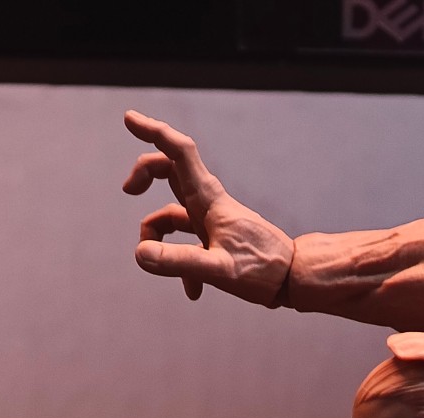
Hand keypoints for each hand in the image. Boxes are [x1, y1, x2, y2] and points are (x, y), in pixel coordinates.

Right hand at [123, 109, 294, 304]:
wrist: (294, 280)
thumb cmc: (264, 271)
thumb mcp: (219, 270)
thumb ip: (180, 262)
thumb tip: (140, 254)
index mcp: (209, 199)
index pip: (178, 152)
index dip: (153, 131)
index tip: (129, 119)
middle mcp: (208, 204)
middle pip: (170, 171)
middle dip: (145, 174)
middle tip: (128, 189)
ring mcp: (211, 222)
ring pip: (172, 213)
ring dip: (157, 235)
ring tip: (158, 263)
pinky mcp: (217, 240)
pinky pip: (187, 243)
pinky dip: (182, 265)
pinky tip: (194, 292)